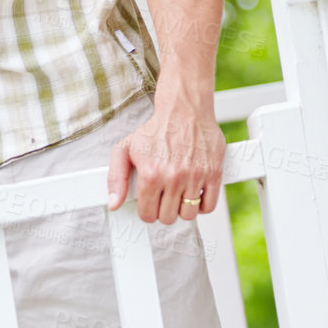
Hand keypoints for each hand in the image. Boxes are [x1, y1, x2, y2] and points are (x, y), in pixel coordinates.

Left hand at [107, 93, 224, 224]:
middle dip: (164, 210)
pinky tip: (195, 193)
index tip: (150, 203)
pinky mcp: (214, 173)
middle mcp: (173, 177)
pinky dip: (202, 205)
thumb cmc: (155, 130)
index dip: (147, 210)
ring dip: (182, 208)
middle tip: (164, 196)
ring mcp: (195, 176)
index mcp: (151, 174)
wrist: (184, 110)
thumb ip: (116, 178)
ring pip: (188, 215)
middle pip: (168, 217)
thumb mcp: (125, 149)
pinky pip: (209, 206)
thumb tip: (114, 204)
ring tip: (179, 195)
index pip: (148, 214)